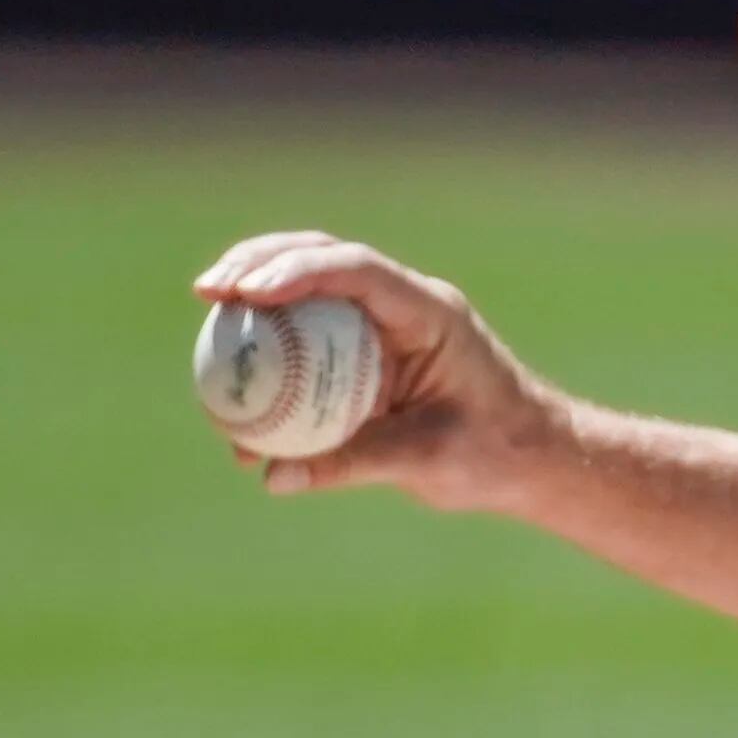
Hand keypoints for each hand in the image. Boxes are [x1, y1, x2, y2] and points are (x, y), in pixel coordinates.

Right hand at [192, 231, 562, 509]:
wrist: (531, 458)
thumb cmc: (497, 451)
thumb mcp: (429, 459)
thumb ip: (355, 461)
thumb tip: (273, 475)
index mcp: (431, 314)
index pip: (359, 272)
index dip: (299, 271)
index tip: (246, 292)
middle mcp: (405, 308)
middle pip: (324, 261)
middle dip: (260, 264)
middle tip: (206, 290)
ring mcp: (385, 327)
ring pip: (311, 295)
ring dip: (258, 300)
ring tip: (206, 315)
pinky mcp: (369, 356)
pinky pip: (311, 343)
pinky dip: (272, 355)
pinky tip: (232, 389)